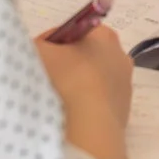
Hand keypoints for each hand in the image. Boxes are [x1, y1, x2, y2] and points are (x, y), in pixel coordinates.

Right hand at [33, 24, 131, 158]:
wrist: (89, 126)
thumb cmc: (66, 79)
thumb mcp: (39, 51)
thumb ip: (37, 45)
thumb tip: (39, 50)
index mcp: (104, 35)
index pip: (70, 32)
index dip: (48, 44)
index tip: (35, 57)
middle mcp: (120, 57)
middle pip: (81, 57)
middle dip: (62, 65)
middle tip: (41, 77)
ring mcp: (124, 86)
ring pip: (89, 82)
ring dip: (72, 87)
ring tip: (53, 99)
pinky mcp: (123, 112)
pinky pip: (95, 103)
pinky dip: (81, 106)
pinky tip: (68, 115)